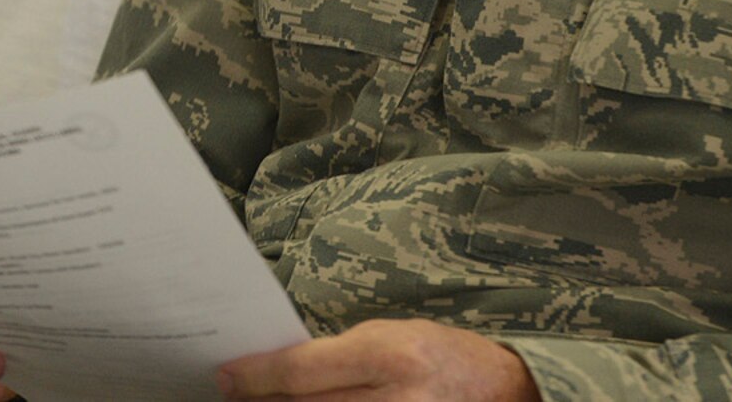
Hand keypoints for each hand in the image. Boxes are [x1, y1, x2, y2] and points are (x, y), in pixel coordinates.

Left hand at [219, 319, 541, 401]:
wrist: (507, 394)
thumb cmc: (444, 357)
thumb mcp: (393, 337)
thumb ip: (339, 357)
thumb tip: (278, 374)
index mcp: (388, 356)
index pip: (300, 372)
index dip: (254, 377)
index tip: (224, 378)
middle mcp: (394, 401)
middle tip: (235, 397)